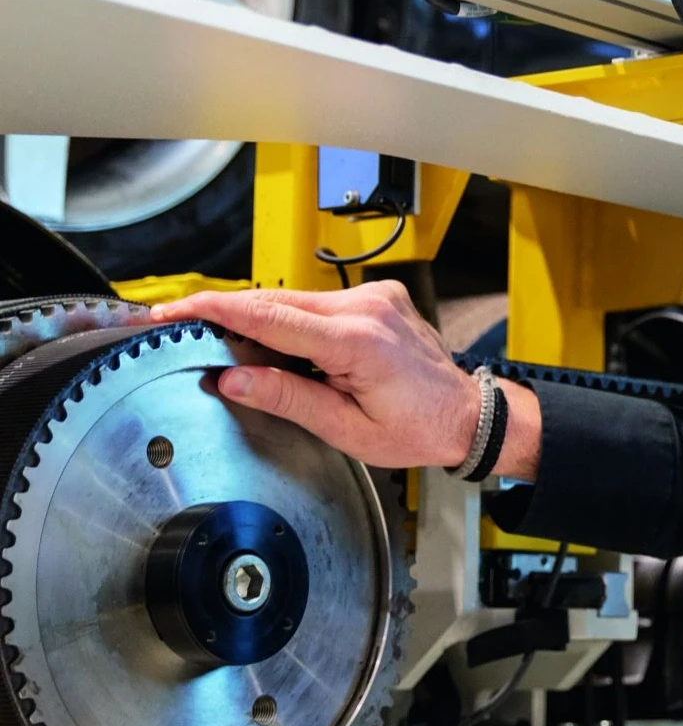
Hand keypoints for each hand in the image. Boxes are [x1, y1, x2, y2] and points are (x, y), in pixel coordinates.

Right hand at [150, 283, 541, 478]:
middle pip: (275, 302)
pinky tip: (283, 346)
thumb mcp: (347, 429)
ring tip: (234, 350)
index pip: (268, 317)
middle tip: (181, 328)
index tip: (172, 311)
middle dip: (225, 314)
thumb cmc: (418, 428)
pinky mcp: (378, 296)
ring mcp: (375, 297)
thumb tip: (233, 379)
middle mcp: (367, 307)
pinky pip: (319, 302)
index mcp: (358, 340)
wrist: (468, 415)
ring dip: (260, 320)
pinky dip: (292, 319)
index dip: (213, 311)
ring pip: (294, 299)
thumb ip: (288, 398)